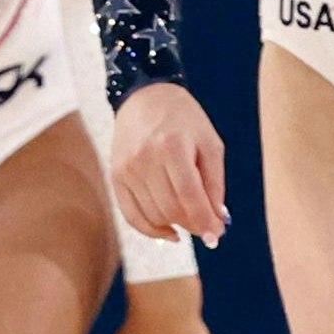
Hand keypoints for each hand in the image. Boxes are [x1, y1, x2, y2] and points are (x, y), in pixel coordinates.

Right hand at [111, 82, 228, 247]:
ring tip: (190, 220)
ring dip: (176, 225)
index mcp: (172, 146)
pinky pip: (131, 215)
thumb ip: (215, 183)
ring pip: (153, 215)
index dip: (205, 221)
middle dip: (194, 224)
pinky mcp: (116, 175)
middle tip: (208, 226)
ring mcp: (127, 168)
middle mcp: (145, 158)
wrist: (145, 98)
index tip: (217, 235)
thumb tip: (216, 221)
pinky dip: (151, 230)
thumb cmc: (184, 119)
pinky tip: (169, 232)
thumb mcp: (210, 144)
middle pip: (171, 209)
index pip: (189, 196)